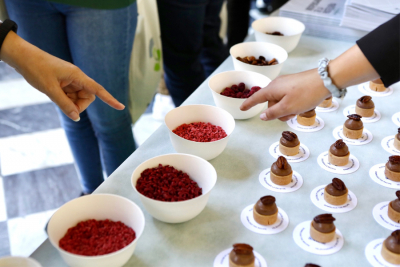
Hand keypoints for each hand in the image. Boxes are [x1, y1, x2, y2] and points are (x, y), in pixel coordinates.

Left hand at [0, 31, 124, 120]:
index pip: (98, 90)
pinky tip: (54, 93)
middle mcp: (77, 77)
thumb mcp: (49, 89)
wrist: (21, 57)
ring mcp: (70, 80)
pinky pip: (70, 95)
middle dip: (79, 105)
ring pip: (78, 98)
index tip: (121, 107)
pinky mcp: (64, 82)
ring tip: (54, 95)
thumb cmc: (36, 68)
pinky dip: (65, 99)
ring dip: (70, 102)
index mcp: (77, 75)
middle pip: (88, 97)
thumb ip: (64, 104)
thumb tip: (76, 118)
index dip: (109, 100)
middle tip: (65, 107)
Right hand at [240, 69, 330, 120]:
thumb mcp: (288, 108)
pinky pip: (287, 97)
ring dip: (286, 109)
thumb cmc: (306, 94)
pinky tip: (302, 106)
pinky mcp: (294, 84)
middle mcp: (277, 84)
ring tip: (298, 111)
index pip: (256, 98)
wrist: (326, 80)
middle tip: (290, 115)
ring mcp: (286, 83)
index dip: (248, 104)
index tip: (241, 109)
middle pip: (270, 103)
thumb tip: (262, 116)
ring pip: (280, 101)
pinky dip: (292, 104)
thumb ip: (273, 113)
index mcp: (272, 89)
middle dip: (277, 112)